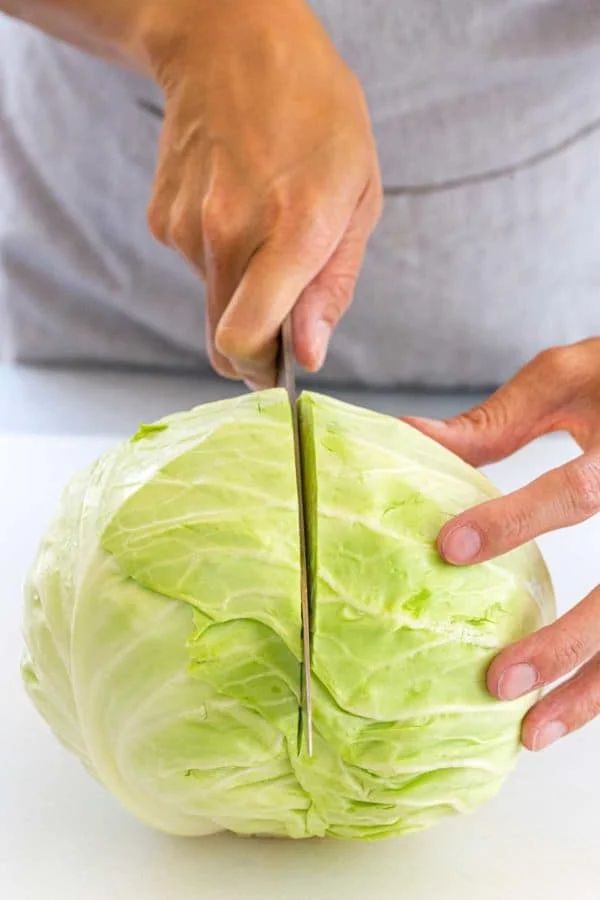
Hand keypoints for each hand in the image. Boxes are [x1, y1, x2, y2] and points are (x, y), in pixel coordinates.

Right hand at [142, 0, 381, 385]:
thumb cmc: (315, 115)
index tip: (281, 369)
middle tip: (284, 307)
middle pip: (223, 342)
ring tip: (265, 222)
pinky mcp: (162, 221)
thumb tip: (308, 355)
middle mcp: (228, 233)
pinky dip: (219, 255)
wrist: (232, 44)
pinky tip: (236, 205)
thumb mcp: (358, 196)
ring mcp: (186, 227)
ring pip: (213, 303)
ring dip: (241, 287)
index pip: (245, 341)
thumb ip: (333, 285)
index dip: (263, 371)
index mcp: (291, 229)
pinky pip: (196, 268)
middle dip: (255, 345)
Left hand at [407, 338, 599, 750]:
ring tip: (533, 730)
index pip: (579, 491)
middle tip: (497, 680)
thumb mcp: (569, 379)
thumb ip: (499, 419)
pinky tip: (567, 712)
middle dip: (563, 643)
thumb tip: (409, 435)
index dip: (516, 519)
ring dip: (591, 689)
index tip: (448, 547)